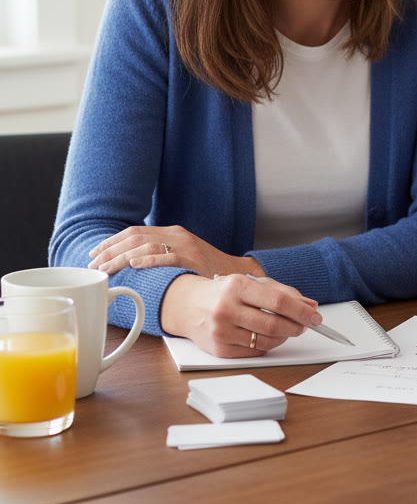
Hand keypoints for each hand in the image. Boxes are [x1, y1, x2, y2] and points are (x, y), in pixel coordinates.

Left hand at [88, 225, 263, 278]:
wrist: (236, 272)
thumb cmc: (205, 269)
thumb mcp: (181, 255)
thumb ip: (160, 255)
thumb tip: (128, 264)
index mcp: (171, 233)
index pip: (134, 232)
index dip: (111, 242)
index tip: (93, 253)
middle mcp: (176, 235)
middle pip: (135, 237)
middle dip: (109, 250)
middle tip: (92, 264)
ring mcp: (184, 245)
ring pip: (145, 246)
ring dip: (120, 257)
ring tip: (105, 268)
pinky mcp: (191, 258)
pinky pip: (166, 256)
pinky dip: (147, 260)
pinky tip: (133, 265)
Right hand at [160, 273, 319, 357]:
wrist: (188, 306)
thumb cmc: (225, 292)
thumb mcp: (252, 283)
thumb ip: (283, 292)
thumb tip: (310, 305)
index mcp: (237, 287)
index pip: (277, 301)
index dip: (300, 310)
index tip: (315, 315)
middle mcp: (227, 309)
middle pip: (273, 323)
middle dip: (296, 326)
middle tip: (306, 325)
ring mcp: (222, 331)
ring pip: (266, 340)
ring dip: (284, 336)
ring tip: (288, 329)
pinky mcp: (220, 350)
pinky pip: (254, 351)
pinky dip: (268, 344)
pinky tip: (269, 336)